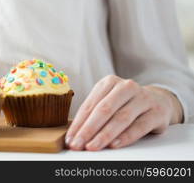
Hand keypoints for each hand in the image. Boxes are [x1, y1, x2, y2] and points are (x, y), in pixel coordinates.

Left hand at [65, 75, 182, 150]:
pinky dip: (125, 137)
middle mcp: (126, 87)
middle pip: (104, 110)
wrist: (158, 101)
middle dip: (88, 129)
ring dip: (104, 135)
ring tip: (92, 146)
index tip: (70, 138)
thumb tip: (75, 134)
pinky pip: (139, 127)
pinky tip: (113, 145)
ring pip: (120, 118)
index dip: (78, 123)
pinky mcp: (157, 112)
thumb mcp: (109, 102)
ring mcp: (143, 98)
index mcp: (109, 82)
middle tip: (78, 144)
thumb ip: (93, 114)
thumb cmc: (126, 104)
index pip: (90, 105)